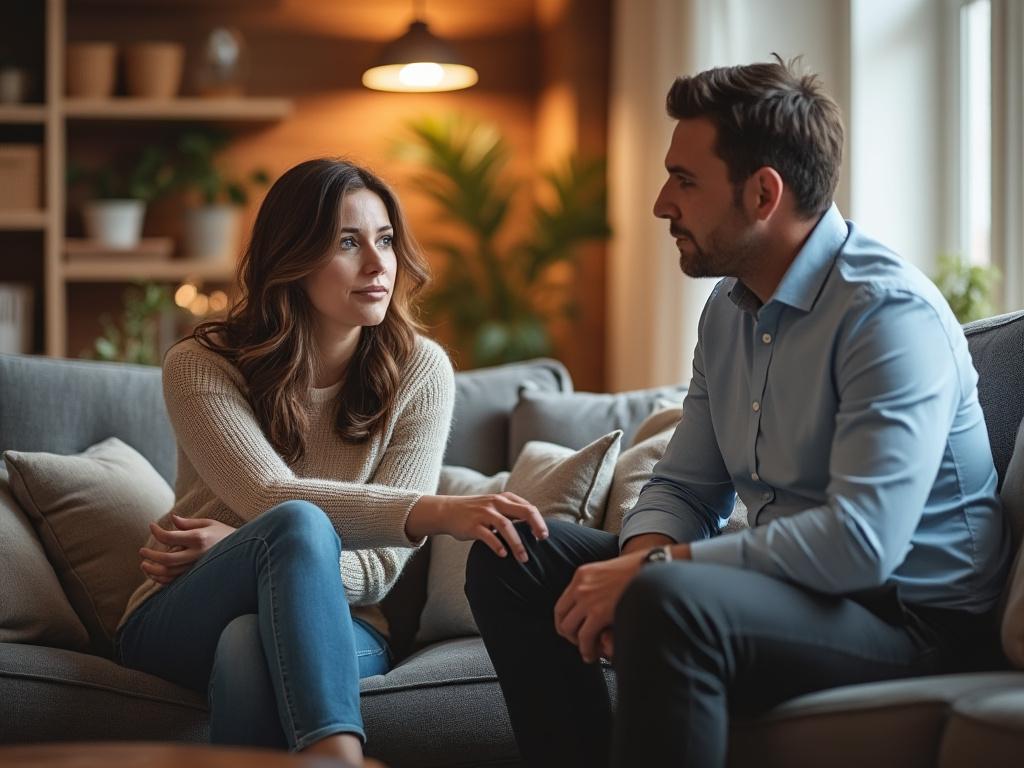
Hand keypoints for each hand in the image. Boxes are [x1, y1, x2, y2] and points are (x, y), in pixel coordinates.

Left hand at [140, 514, 236, 584]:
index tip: (151, 526)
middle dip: (151, 555)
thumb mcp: (209, 523)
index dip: (157, 532)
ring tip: (144, 564)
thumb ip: (189, 523)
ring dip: (153, 570)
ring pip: (169, 573)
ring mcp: (197, 567)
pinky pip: (176, 582)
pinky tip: (155, 573)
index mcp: (199, 538)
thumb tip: (172, 519)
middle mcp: (197, 554)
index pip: (170, 537)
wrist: (245, 550)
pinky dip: (162, 580)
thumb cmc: (225, 534)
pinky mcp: (198, 576)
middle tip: (142, 552)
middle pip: (166, 559)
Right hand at [406, 492, 547, 561]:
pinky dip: (497, 545)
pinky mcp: (472, 525)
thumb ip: (512, 513)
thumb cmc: (477, 512)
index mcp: (504, 499)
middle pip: (522, 512)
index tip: (544, 536)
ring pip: (506, 525)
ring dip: (517, 543)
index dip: (539, 521)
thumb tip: (534, 528)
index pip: (528, 507)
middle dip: (535, 526)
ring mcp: (483, 513)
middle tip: (542, 540)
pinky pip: (487, 535)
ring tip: (524, 558)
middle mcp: (496, 503)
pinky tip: (503, 555)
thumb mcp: (495, 506)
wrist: (447, 511)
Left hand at [553, 549, 648, 663]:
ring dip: (578, 643)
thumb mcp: (610, 572)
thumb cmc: (640, 570)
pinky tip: (594, 653)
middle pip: (561, 617)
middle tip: (581, 643)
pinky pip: (584, 637)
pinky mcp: (599, 612)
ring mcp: (587, 598)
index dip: (566, 620)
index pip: (562, 602)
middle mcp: (580, 585)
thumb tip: (598, 605)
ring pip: (569, 629)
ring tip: (589, 651)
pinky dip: (587, 649)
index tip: (573, 630)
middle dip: (570, 634)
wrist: (656, 567)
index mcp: (583, 574)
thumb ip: (599, 586)